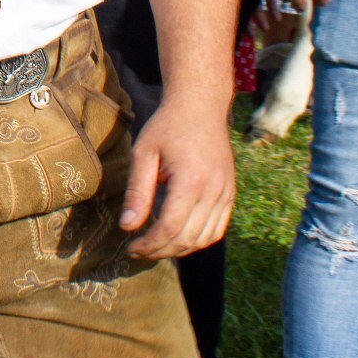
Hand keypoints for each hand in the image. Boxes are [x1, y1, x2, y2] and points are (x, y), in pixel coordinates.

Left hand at [119, 101, 234, 259]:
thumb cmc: (167, 127)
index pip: (169, 227)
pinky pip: (217, 230)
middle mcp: (214, 191)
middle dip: (160, 251)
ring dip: (179, 250)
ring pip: (204, 239)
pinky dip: (197, 241)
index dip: (149, 244)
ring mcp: (226, 193)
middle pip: (187, 238)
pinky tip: (177, 237)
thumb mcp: (144, 154)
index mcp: (191, 180)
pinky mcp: (230, 194)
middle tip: (138, 250)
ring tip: (155, 246)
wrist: (200, 107)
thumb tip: (127, 226)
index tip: (130, 247)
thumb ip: (136, 192)